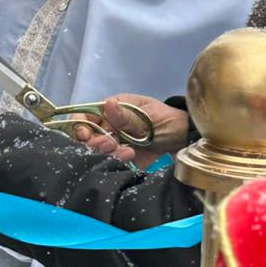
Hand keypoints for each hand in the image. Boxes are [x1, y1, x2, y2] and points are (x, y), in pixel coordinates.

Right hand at [70, 95, 188, 168]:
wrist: (184, 142)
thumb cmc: (167, 122)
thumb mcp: (150, 118)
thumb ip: (128, 116)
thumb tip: (108, 104)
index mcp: (112, 109)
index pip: (85, 115)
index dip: (80, 126)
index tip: (87, 136)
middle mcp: (109, 126)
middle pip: (87, 136)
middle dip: (94, 142)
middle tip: (111, 145)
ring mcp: (114, 143)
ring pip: (96, 151)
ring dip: (106, 153)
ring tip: (127, 152)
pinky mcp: (120, 158)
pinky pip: (109, 162)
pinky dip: (115, 162)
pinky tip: (130, 157)